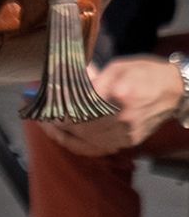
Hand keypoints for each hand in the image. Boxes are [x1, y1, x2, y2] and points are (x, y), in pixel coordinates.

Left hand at [40, 56, 185, 155]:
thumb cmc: (146, 73)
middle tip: (42, 118)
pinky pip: (101, 148)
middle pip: (82, 128)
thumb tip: (71, 83)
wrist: (175, 90)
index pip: (80, 108)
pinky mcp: (130, 141)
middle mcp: (123, 120)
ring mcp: (127, 134)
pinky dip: (82, 146)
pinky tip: (68, 139)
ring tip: (50, 129)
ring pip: (89, 142)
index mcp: (119, 97)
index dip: (60, 110)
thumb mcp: (119, 67)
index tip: (44, 106)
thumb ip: (94, 78)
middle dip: (58, 124)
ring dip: (66, 137)